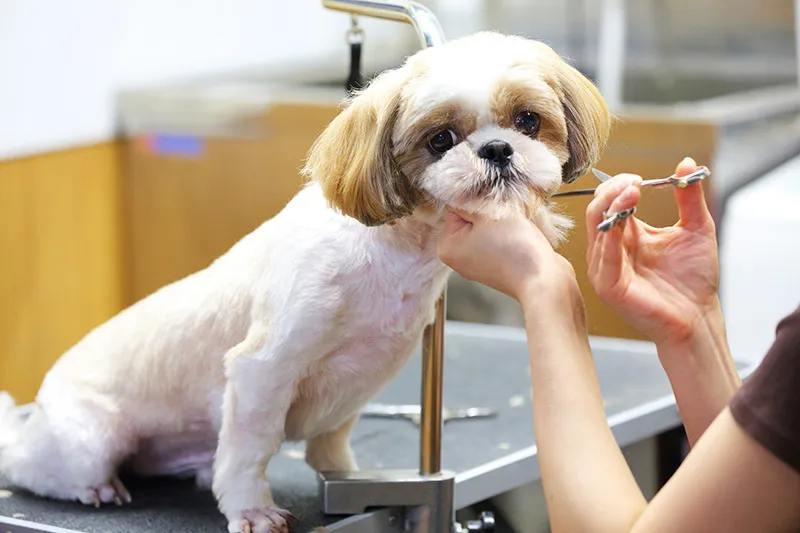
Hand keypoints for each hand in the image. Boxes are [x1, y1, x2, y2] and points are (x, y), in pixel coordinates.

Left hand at [437, 207, 576, 303]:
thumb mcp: (489, 212)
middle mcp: (459, 259)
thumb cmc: (514, 248)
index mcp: (447, 247)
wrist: (544, 279)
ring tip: (516, 225)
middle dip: (490, 209)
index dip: (475, 198)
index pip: (454, 208)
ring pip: (488, 227)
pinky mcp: (499, 266)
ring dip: (502, 219)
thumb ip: (471, 198)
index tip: (491, 200)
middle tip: (506, 213)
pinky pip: (500, 240)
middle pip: (471, 218)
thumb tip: (464, 189)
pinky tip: (522, 235)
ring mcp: (479, 264)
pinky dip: (510, 233)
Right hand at [586, 157, 720, 345]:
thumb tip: (686, 162)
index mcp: (626, 235)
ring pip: (597, 229)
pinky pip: (602, 258)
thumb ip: (689, 197)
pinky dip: (610, 238)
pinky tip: (623, 222)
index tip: (640, 178)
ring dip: (613, 207)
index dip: (620, 186)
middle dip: (612, 192)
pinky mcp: (608, 286)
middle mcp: (610, 250)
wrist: (699, 314)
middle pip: (596, 211)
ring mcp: (605, 268)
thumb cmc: (695, 278)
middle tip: (634, 182)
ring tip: (633, 193)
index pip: (609, 202)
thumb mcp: (697, 227)